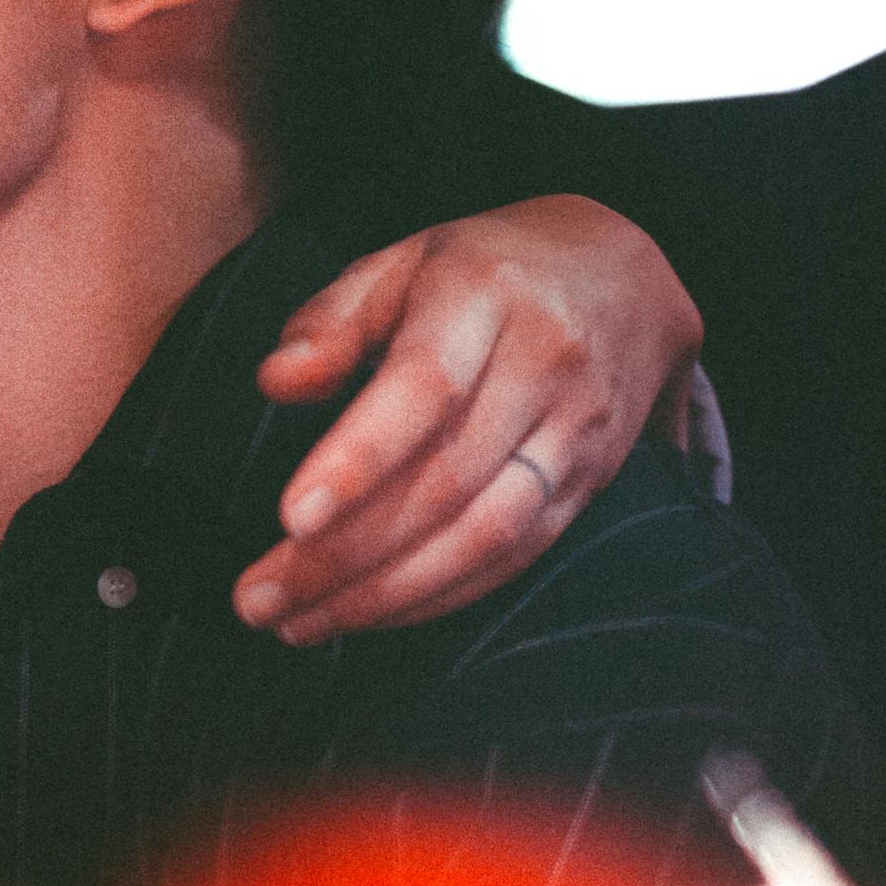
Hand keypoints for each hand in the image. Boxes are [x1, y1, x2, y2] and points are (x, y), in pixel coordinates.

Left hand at [231, 198, 703, 642]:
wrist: (627, 274)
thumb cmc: (481, 271)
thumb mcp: (400, 262)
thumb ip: (332, 321)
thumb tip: (276, 383)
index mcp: (486, 296)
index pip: (426, 388)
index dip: (359, 460)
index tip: (290, 519)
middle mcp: (544, 367)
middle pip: (446, 479)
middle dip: (347, 554)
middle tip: (258, 599)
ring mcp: (576, 432)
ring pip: (485, 534)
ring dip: (388, 594)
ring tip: (300, 623)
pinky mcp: (590, 484)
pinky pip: (514, 557)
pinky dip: (438, 596)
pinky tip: (371, 614)